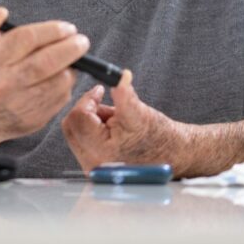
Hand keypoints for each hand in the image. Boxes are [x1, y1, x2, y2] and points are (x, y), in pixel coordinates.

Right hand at [0, 7, 89, 148]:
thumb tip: (2, 13)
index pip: (26, 38)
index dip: (52, 30)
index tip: (67, 28)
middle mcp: (5, 83)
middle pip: (46, 61)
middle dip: (70, 48)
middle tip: (82, 41)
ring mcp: (21, 103)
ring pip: (58, 81)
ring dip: (72, 67)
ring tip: (73, 59)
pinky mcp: (34, 118)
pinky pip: (61, 98)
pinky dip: (67, 84)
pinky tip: (63, 76)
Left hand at [61, 73, 183, 173]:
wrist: (172, 155)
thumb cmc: (159, 137)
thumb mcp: (140, 112)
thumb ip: (125, 94)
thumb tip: (120, 76)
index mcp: (102, 152)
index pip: (78, 117)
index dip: (88, 99)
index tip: (100, 91)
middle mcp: (92, 164)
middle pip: (71, 126)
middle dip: (87, 110)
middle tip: (107, 105)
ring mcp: (92, 167)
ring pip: (75, 132)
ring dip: (91, 120)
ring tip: (115, 121)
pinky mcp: (93, 166)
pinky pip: (81, 141)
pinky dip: (93, 130)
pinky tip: (113, 132)